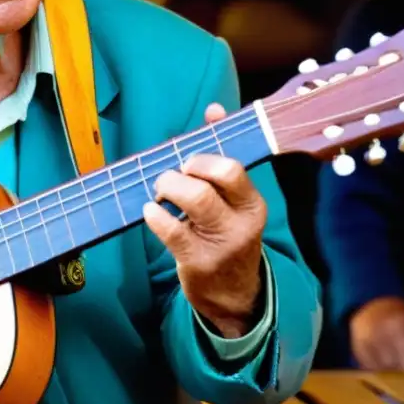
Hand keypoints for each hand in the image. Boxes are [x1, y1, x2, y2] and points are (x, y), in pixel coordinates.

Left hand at [143, 103, 266, 337]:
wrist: (232, 294)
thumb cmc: (225, 233)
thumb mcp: (232, 199)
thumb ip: (222, 152)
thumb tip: (214, 109)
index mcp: (252, 202)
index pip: (232, 166)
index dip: (203, 157)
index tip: (188, 163)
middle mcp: (243, 222)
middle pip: (215, 177)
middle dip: (185, 168)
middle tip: (172, 178)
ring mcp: (221, 243)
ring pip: (194, 199)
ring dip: (167, 187)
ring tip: (161, 193)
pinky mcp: (197, 261)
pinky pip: (170, 229)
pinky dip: (154, 215)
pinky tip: (151, 212)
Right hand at [350, 296, 403, 371]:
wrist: (375, 301)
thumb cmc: (403, 316)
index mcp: (399, 331)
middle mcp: (380, 336)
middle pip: (392, 368)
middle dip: (400, 373)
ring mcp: (365, 340)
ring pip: (378, 369)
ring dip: (386, 371)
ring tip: (392, 367)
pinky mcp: (355, 343)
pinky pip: (364, 365)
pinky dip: (373, 368)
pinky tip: (380, 363)